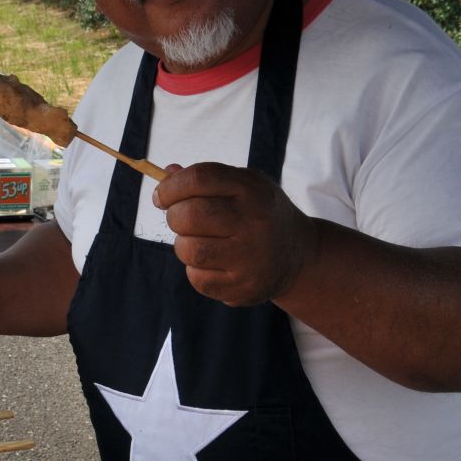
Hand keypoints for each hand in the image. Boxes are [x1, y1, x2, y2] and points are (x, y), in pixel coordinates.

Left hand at [153, 162, 314, 306]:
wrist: (299, 256)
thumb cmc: (259, 214)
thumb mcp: (243, 187)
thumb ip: (205, 180)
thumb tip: (165, 174)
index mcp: (252, 189)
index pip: (200, 178)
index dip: (171, 186)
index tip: (161, 196)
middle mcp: (254, 222)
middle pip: (189, 215)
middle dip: (174, 216)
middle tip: (180, 219)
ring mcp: (251, 257)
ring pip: (189, 249)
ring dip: (183, 244)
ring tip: (198, 240)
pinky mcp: (244, 287)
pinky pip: (198, 278)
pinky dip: (196, 270)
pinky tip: (212, 263)